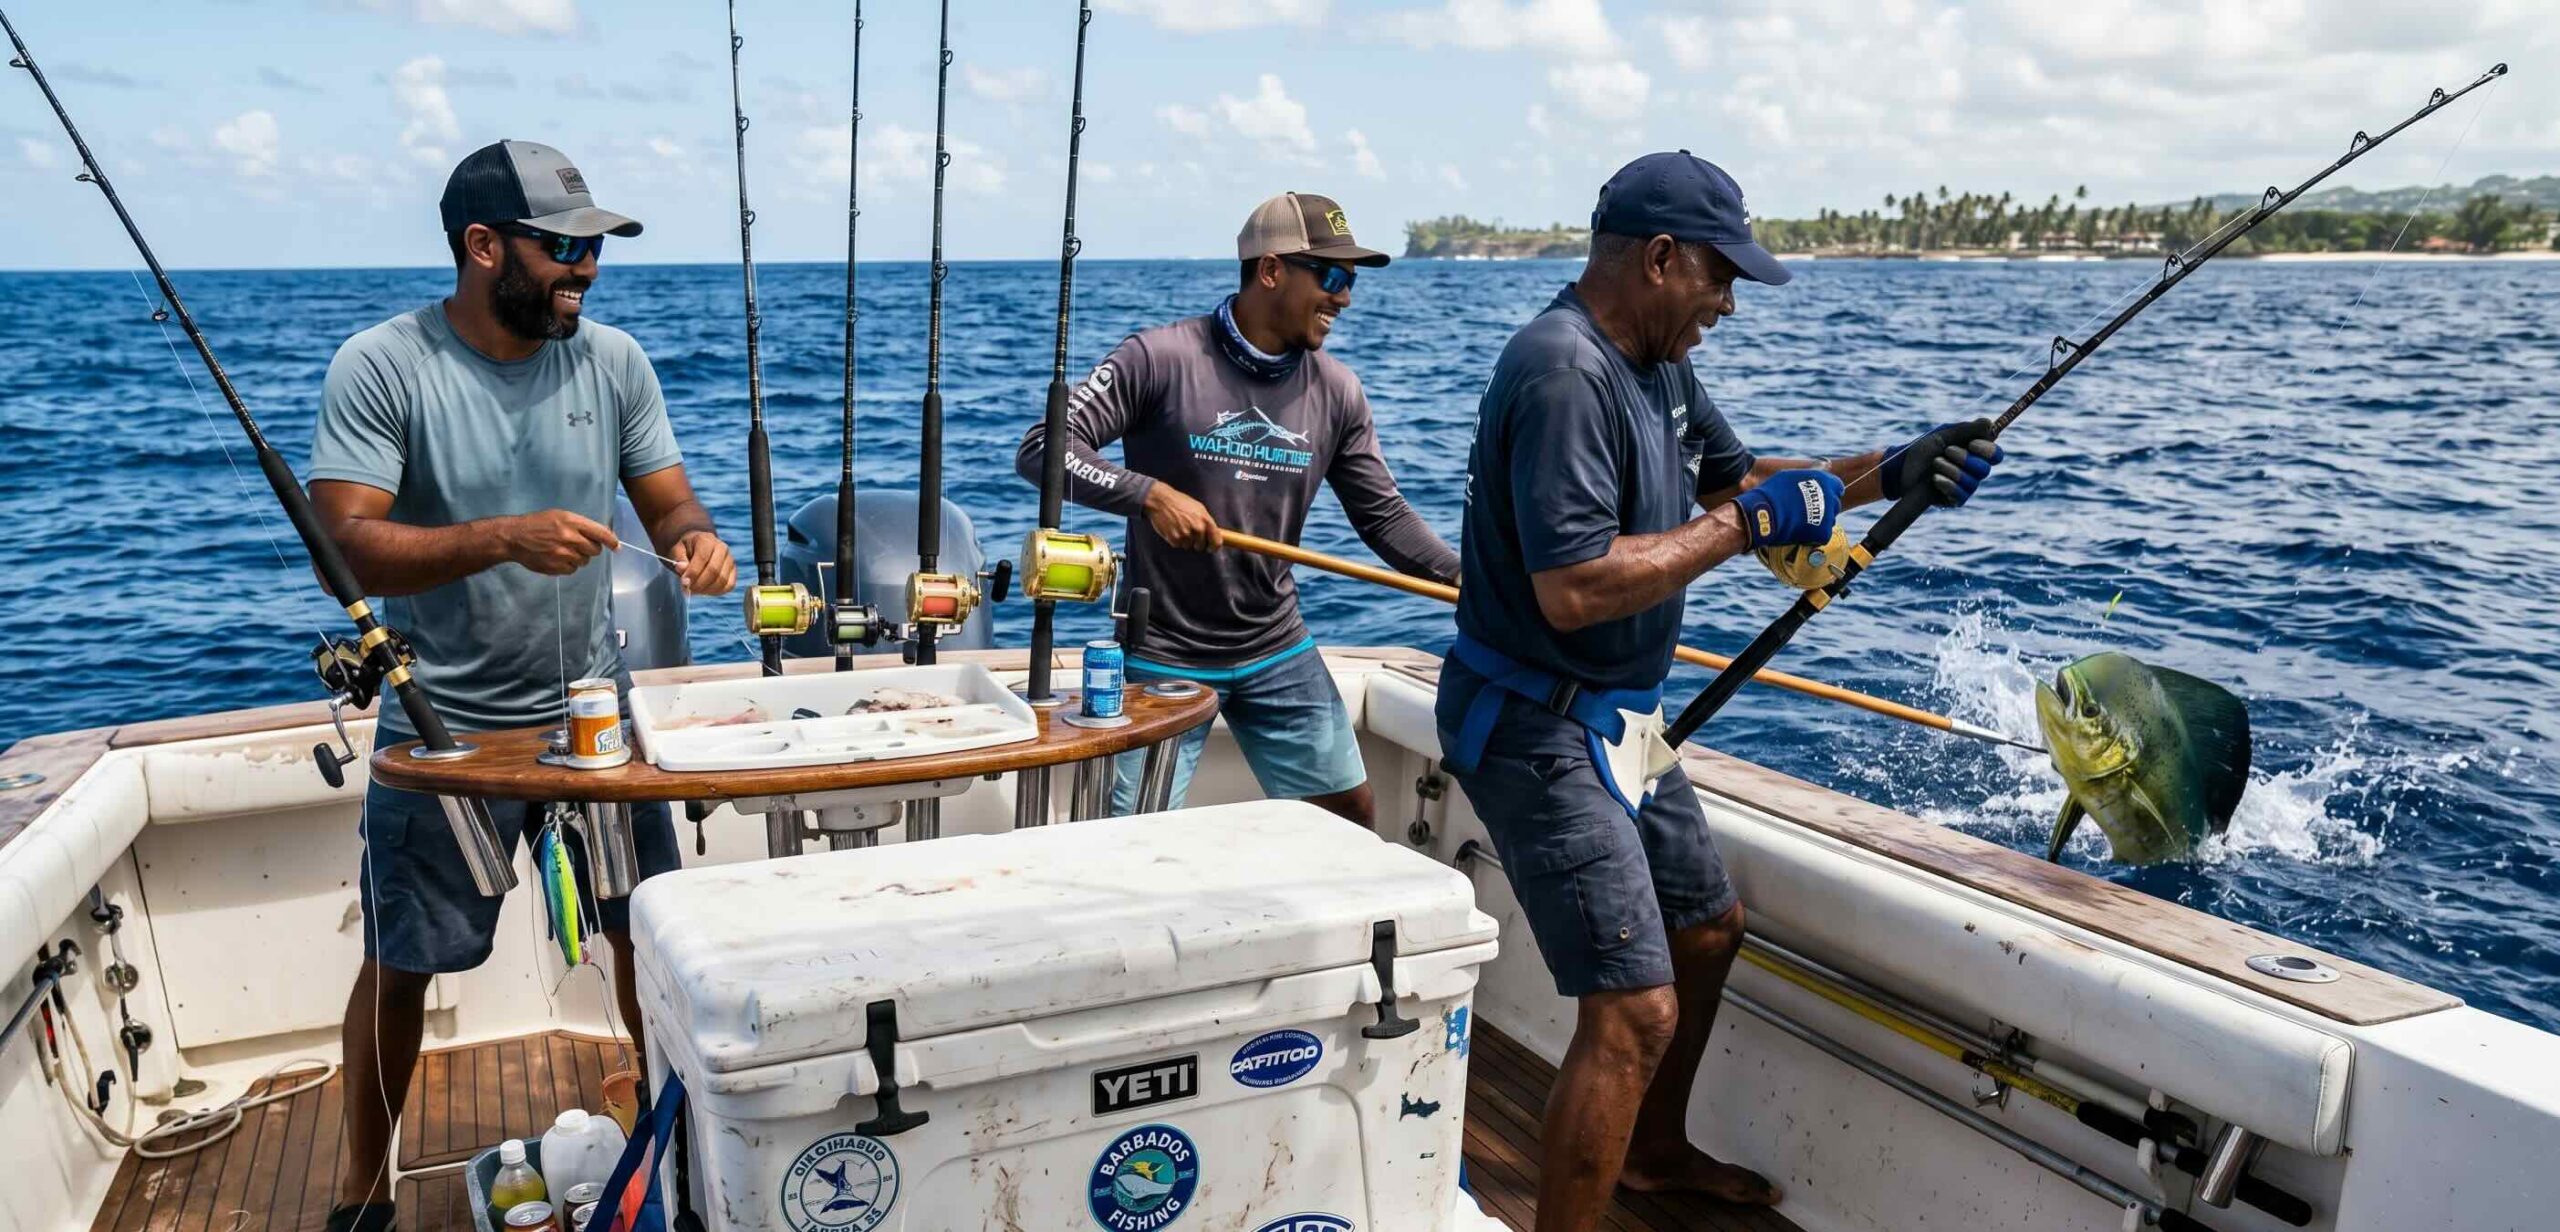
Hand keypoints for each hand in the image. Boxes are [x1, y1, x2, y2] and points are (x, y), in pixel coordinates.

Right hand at [500, 509, 616, 575]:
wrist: (514, 537)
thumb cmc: (537, 524)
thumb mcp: (559, 516)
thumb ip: (579, 524)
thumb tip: (601, 535)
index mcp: (571, 521)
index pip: (600, 533)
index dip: (611, 541)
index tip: (617, 547)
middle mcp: (570, 537)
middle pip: (595, 550)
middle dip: (591, 549)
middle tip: (579, 545)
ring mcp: (563, 554)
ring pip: (584, 561)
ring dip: (578, 557)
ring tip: (563, 550)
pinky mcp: (556, 567)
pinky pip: (572, 570)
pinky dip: (568, 566)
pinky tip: (557, 558)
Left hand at [669, 530, 735, 595]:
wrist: (697, 548)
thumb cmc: (686, 550)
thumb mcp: (677, 550)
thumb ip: (679, 559)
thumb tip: (682, 568)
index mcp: (707, 540)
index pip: (703, 558)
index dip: (693, 572)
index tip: (684, 582)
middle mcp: (722, 548)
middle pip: (714, 571)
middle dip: (699, 584)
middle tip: (687, 589)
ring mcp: (730, 560)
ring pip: (722, 580)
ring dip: (706, 589)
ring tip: (694, 589)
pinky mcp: (733, 571)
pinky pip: (728, 586)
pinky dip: (716, 591)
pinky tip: (704, 590)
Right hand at [1144, 483, 1221, 550]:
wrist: (1161, 501)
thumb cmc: (1180, 502)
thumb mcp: (1198, 508)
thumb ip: (1206, 522)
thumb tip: (1212, 534)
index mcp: (1206, 520)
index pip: (1216, 541)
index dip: (1214, 547)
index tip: (1211, 548)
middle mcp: (1198, 528)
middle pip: (1201, 546)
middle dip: (1196, 542)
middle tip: (1188, 530)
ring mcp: (1186, 534)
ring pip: (1188, 546)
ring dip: (1184, 540)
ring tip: (1179, 526)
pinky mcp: (1175, 539)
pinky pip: (1178, 545)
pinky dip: (1175, 539)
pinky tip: (1172, 528)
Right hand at [1732, 469, 1842, 549]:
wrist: (1765, 513)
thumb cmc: (1774, 492)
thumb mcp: (1792, 475)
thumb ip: (1810, 475)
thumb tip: (1822, 466)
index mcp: (1825, 481)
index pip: (1838, 487)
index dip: (1828, 492)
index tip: (1819, 497)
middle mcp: (1830, 497)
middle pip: (1834, 504)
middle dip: (1824, 507)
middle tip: (1806, 510)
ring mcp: (1828, 515)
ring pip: (1829, 520)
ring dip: (1820, 521)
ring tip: (1801, 521)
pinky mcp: (1823, 532)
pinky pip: (1823, 535)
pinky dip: (1814, 535)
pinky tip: (1801, 531)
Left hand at [1882, 419, 2002, 506]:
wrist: (1901, 468)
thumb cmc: (1923, 450)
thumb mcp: (1943, 435)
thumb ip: (1967, 430)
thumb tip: (1990, 424)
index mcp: (1975, 454)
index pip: (1995, 455)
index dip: (1987, 450)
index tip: (1971, 443)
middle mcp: (1974, 471)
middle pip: (1984, 469)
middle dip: (1964, 458)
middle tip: (1947, 451)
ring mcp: (1965, 487)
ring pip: (1971, 482)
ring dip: (1951, 470)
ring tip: (1935, 463)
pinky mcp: (1954, 500)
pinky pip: (1960, 495)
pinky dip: (1948, 484)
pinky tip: (1935, 479)